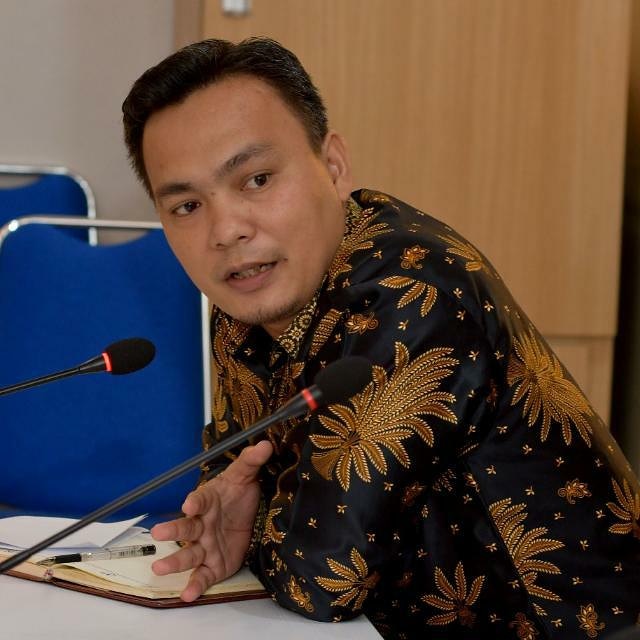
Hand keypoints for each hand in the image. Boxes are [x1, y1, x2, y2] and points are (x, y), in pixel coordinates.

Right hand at [150, 439, 272, 601]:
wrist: (246, 514)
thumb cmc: (238, 493)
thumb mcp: (245, 476)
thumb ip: (251, 461)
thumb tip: (264, 444)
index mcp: (207, 502)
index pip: (199, 500)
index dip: (195, 501)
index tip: (191, 503)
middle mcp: (201, 525)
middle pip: (186, 528)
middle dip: (173, 530)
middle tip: (158, 532)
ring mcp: (205, 546)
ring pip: (187, 554)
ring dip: (174, 561)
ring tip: (159, 569)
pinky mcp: (213, 565)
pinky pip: (202, 576)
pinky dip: (194, 585)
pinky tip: (186, 595)